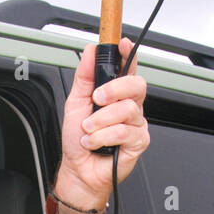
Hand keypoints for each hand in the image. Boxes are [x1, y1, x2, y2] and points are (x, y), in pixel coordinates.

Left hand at [54, 37, 148, 212]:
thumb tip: (90, 50)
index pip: (127, 67)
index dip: (128, 53)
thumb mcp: (75, 102)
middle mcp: (129, 106)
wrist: (79, 169)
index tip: (122, 44)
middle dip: (114, 89)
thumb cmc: (78, 140)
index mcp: (116, 93)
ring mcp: (136, 123)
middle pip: (136, 84)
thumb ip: (84, 76)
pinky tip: (95, 142)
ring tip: (89, 131)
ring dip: (101, 121)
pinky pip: (125, 131)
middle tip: (96, 100)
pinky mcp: (138, 141)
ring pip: (127, 109)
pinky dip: (104, 137)